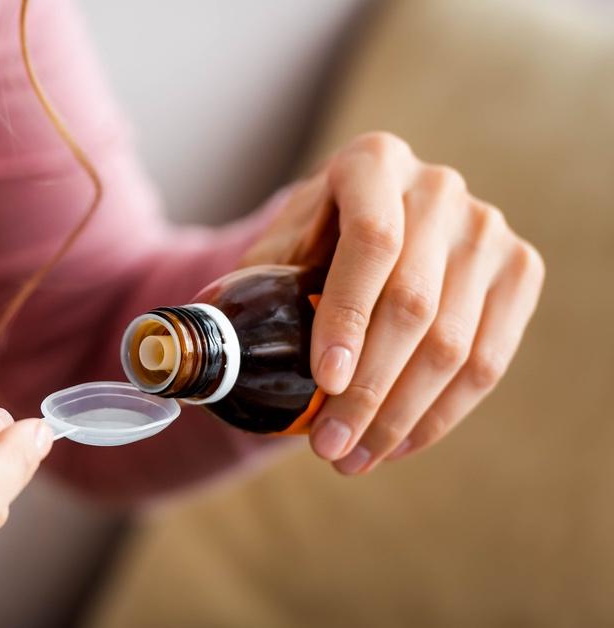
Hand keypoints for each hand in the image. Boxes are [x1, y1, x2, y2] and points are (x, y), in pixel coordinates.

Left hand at [241, 132, 544, 474]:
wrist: (364, 227)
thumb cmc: (310, 242)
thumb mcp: (278, 248)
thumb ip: (252, 285)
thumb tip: (215, 345)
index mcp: (372, 163)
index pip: (372, 242)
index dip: (349, 316)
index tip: (325, 381)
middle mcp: (439, 186)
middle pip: (414, 302)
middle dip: (370, 389)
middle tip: (329, 445)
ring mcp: (487, 228)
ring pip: (456, 342)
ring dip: (402, 415)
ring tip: (353, 457)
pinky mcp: (518, 270)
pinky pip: (490, 360)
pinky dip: (441, 414)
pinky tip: (397, 444)